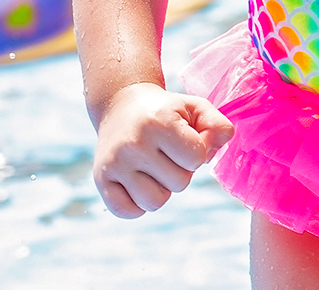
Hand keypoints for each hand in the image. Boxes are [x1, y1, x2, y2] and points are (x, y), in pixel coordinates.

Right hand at [93, 81, 235, 218]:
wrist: (121, 105)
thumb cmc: (165, 111)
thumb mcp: (195, 108)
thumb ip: (218, 126)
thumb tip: (218, 146)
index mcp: (159, 122)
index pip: (197, 158)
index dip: (197, 152)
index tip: (184, 139)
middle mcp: (133, 143)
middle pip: (179, 183)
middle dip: (180, 170)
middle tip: (165, 152)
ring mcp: (114, 163)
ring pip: (155, 202)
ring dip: (160, 188)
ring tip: (152, 166)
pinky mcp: (100, 179)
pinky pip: (128, 212)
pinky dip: (137, 203)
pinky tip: (136, 180)